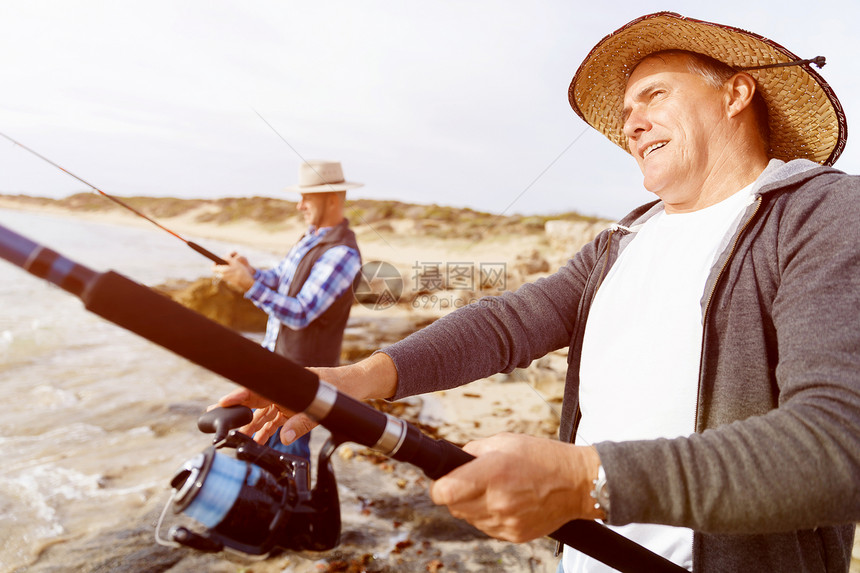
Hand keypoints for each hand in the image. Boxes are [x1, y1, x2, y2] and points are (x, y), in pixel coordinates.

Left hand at [213, 252, 255, 291]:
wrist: (246, 282)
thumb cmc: (240, 271)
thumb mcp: (234, 262)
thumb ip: (226, 258)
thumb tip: (221, 257)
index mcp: (222, 271)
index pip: (212, 268)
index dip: (215, 263)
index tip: (219, 260)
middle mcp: (222, 276)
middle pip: (217, 270)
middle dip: (221, 265)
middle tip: (227, 262)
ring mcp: (225, 278)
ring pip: (222, 271)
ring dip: (225, 268)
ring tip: (233, 265)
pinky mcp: (229, 280)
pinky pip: (226, 274)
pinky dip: (228, 271)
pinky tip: (235, 270)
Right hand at [214, 352, 398, 445]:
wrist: (355, 386)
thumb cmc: (340, 388)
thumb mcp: (323, 406)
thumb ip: (303, 423)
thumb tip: (284, 438)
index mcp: (286, 383)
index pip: (257, 389)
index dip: (238, 397)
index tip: (222, 404)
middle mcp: (283, 391)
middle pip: (254, 402)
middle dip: (235, 412)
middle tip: (216, 420)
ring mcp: (287, 401)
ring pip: (262, 415)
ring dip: (250, 427)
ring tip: (235, 439)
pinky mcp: (293, 410)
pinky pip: (275, 421)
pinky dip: (265, 431)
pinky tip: (256, 441)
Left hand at [429, 433, 601, 541]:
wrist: (578, 484)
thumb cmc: (544, 457)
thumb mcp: (505, 441)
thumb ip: (473, 451)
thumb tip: (451, 460)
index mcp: (492, 473)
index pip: (444, 492)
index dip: (438, 486)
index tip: (442, 481)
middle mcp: (497, 501)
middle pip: (453, 507)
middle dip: (457, 493)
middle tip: (474, 481)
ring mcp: (506, 522)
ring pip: (468, 519)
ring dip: (473, 506)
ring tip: (496, 490)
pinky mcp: (514, 535)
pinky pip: (486, 528)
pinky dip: (489, 516)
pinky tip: (507, 502)